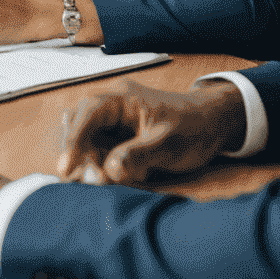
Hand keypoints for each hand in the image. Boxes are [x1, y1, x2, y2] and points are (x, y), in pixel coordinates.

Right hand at [56, 79, 245, 184]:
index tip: (65, 168)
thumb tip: (108, 171)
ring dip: (90, 159)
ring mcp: (114, 118)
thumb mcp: (168, 145)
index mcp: (121, 98)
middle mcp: (112, 104)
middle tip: (88, 180)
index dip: (73, 141)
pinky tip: (113, 175)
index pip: (86, 114)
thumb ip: (137, 156)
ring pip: (86, 137)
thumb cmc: (193, 129)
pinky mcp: (118, 133)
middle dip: (79, 153)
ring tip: (104, 179)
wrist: (213, 124)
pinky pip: (99, 145)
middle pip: (79, 124)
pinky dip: (100, 161)